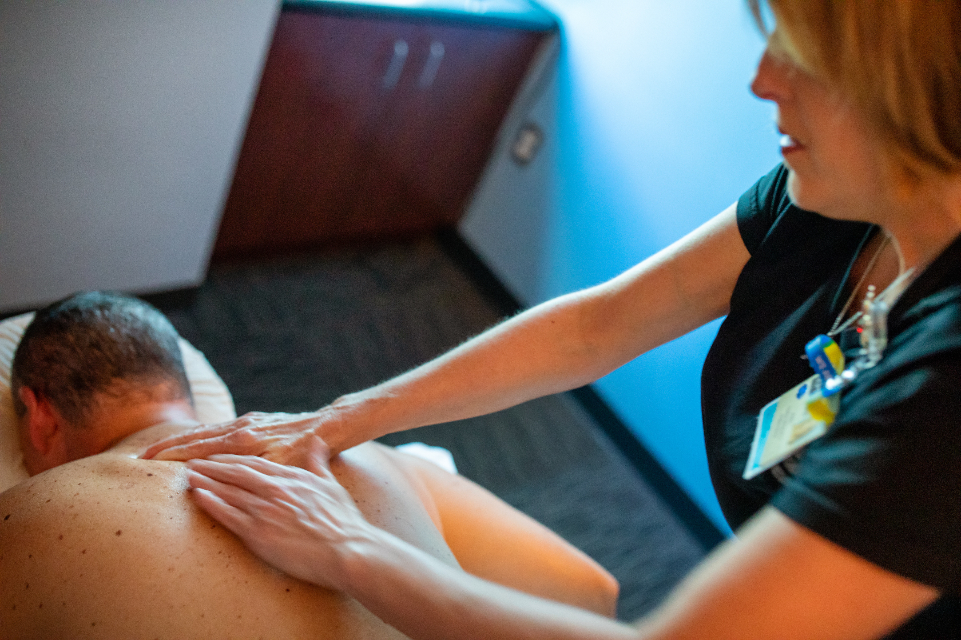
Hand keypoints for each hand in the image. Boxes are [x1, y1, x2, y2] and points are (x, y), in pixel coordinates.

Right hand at [142, 410, 334, 462]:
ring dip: (181, 440)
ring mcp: (246, 422)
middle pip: (195, 436)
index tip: (147, 463)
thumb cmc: (306, 452)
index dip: (171, 456)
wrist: (329, 426)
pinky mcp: (253, 420)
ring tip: (158, 450)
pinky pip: (218, 428)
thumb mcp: (280, 466)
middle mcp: (240, 427)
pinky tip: (192, 441)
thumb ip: (249, 469)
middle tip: (141, 457)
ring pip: (205, 430)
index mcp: (243, 440)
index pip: (197, 448)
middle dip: (167, 446)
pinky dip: (199, 435)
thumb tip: (216, 475)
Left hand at [185, 437, 371, 589]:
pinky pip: (228, 515)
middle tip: (190, 462)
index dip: (231, 459)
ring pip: (228, 491)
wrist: (349, 550)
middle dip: (211, 466)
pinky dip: (211, 503)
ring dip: (205, 481)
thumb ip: (319, 462)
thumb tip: (318, 442)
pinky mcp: (259, 533)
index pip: (255, 463)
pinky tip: (197, 496)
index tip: (215, 456)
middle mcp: (276, 489)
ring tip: (186, 475)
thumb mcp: (332, 484)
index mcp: (292, 477)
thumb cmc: (344, 521)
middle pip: (235, 473)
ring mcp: (266, 510)